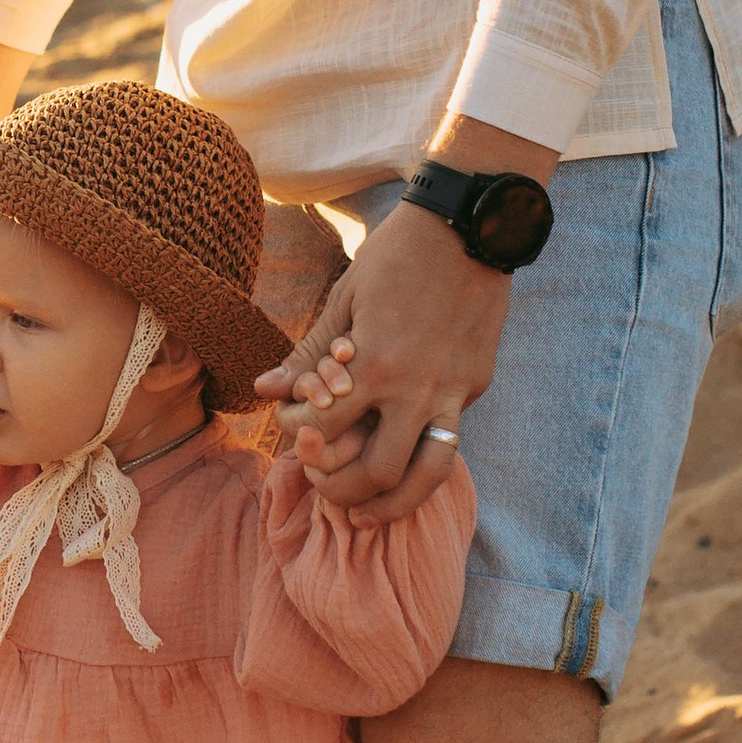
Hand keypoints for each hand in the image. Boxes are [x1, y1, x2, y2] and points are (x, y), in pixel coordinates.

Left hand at [256, 209, 509, 520]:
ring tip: (371, 516)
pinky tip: (403, 461)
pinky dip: (424, 456)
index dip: (301, 442)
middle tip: (328, 493)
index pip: (325, 434)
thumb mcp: (343, 299)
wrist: (469, 226)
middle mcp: (415, 389)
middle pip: (378, 473)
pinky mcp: (477, 384)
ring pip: (430, 474)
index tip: (295, 436)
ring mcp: (453, 391)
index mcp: (373, 366)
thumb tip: (264, 390)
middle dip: (345, 494)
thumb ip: (308, 353)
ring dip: (398, 504)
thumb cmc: (395, 256)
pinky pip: (450, 434)